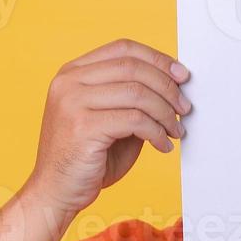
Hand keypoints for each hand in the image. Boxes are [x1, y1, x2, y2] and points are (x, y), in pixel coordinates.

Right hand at [26, 38, 190, 214]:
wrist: (55, 192)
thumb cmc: (86, 158)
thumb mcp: (112, 120)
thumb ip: (133, 100)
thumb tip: (174, 89)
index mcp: (73, 73)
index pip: (123, 48)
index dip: (158, 59)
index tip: (182, 76)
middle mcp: (69, 82)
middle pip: (133, 68)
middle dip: (168, 88)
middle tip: (184, 109)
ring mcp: (72, 102)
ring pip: (137, 93)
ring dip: (165, 113)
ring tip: (175, 131)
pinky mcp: (83, 127)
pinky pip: (135, 120)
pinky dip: (156, 132)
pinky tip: (162, 145)